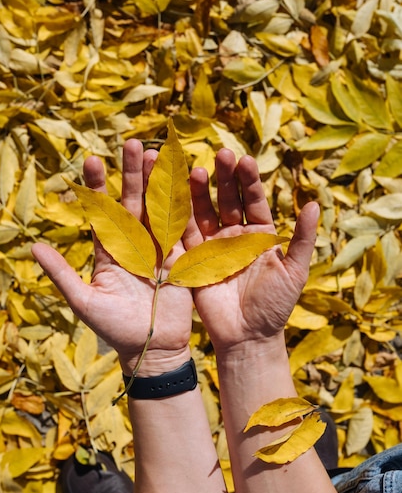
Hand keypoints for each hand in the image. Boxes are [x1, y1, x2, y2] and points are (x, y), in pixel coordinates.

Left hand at [32, 140, 192, 373]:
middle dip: (134, 174)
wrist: (153, 349)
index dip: (97, 187)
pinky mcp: (181, 258)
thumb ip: (62, 273)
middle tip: (134, 143)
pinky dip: (184, 206)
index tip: (93, 160)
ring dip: (159, 183)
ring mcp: (158, 250)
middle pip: (133, 202)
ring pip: (158, 209)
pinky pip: (182, 228)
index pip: (102, 212)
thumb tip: (32, 247)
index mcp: (110, 251)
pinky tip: (185, 182)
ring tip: (159, 155)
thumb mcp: (84, 301)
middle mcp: (134, 245)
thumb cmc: (115, 329)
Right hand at [186, 149, 318, 352]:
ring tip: (198, 170)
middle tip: (221, 155)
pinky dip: (181, 216)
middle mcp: (234, 236)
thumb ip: (303, 239)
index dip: (249, 181)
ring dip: (201, 192)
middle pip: (227, 200)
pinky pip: (186, 234)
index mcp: (259, 234)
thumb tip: (314, 203)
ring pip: (204, 212)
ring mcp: (212, 246)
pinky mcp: (193, 260)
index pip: (253, 201)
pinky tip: (177, 196)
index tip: (245, 160)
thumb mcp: (295, 271)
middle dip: (224, 178)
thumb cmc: (275, 306)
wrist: (248, 336)